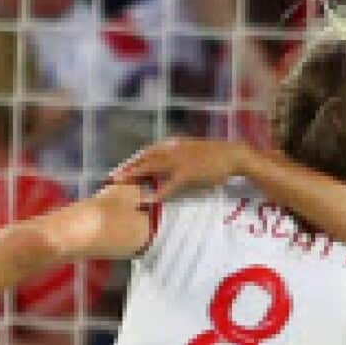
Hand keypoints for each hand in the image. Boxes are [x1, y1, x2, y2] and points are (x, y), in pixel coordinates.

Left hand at [107, 137, 251, 201]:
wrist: (233, 154)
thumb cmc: (213, 155)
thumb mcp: (191, 151)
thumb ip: (176, 156)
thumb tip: (164, 165)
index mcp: (172, 145)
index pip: (147, 152)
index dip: (132, 160)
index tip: (119, 169)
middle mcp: (172, 150)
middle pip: (144, 158)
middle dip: (127, 167)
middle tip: (112, 176)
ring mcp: (179, 161)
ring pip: (151, 168)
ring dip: (135, 175)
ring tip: (121, 184)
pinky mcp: (188, 174)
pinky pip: (169, 185)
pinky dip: (158, 192)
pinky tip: (149, 199)